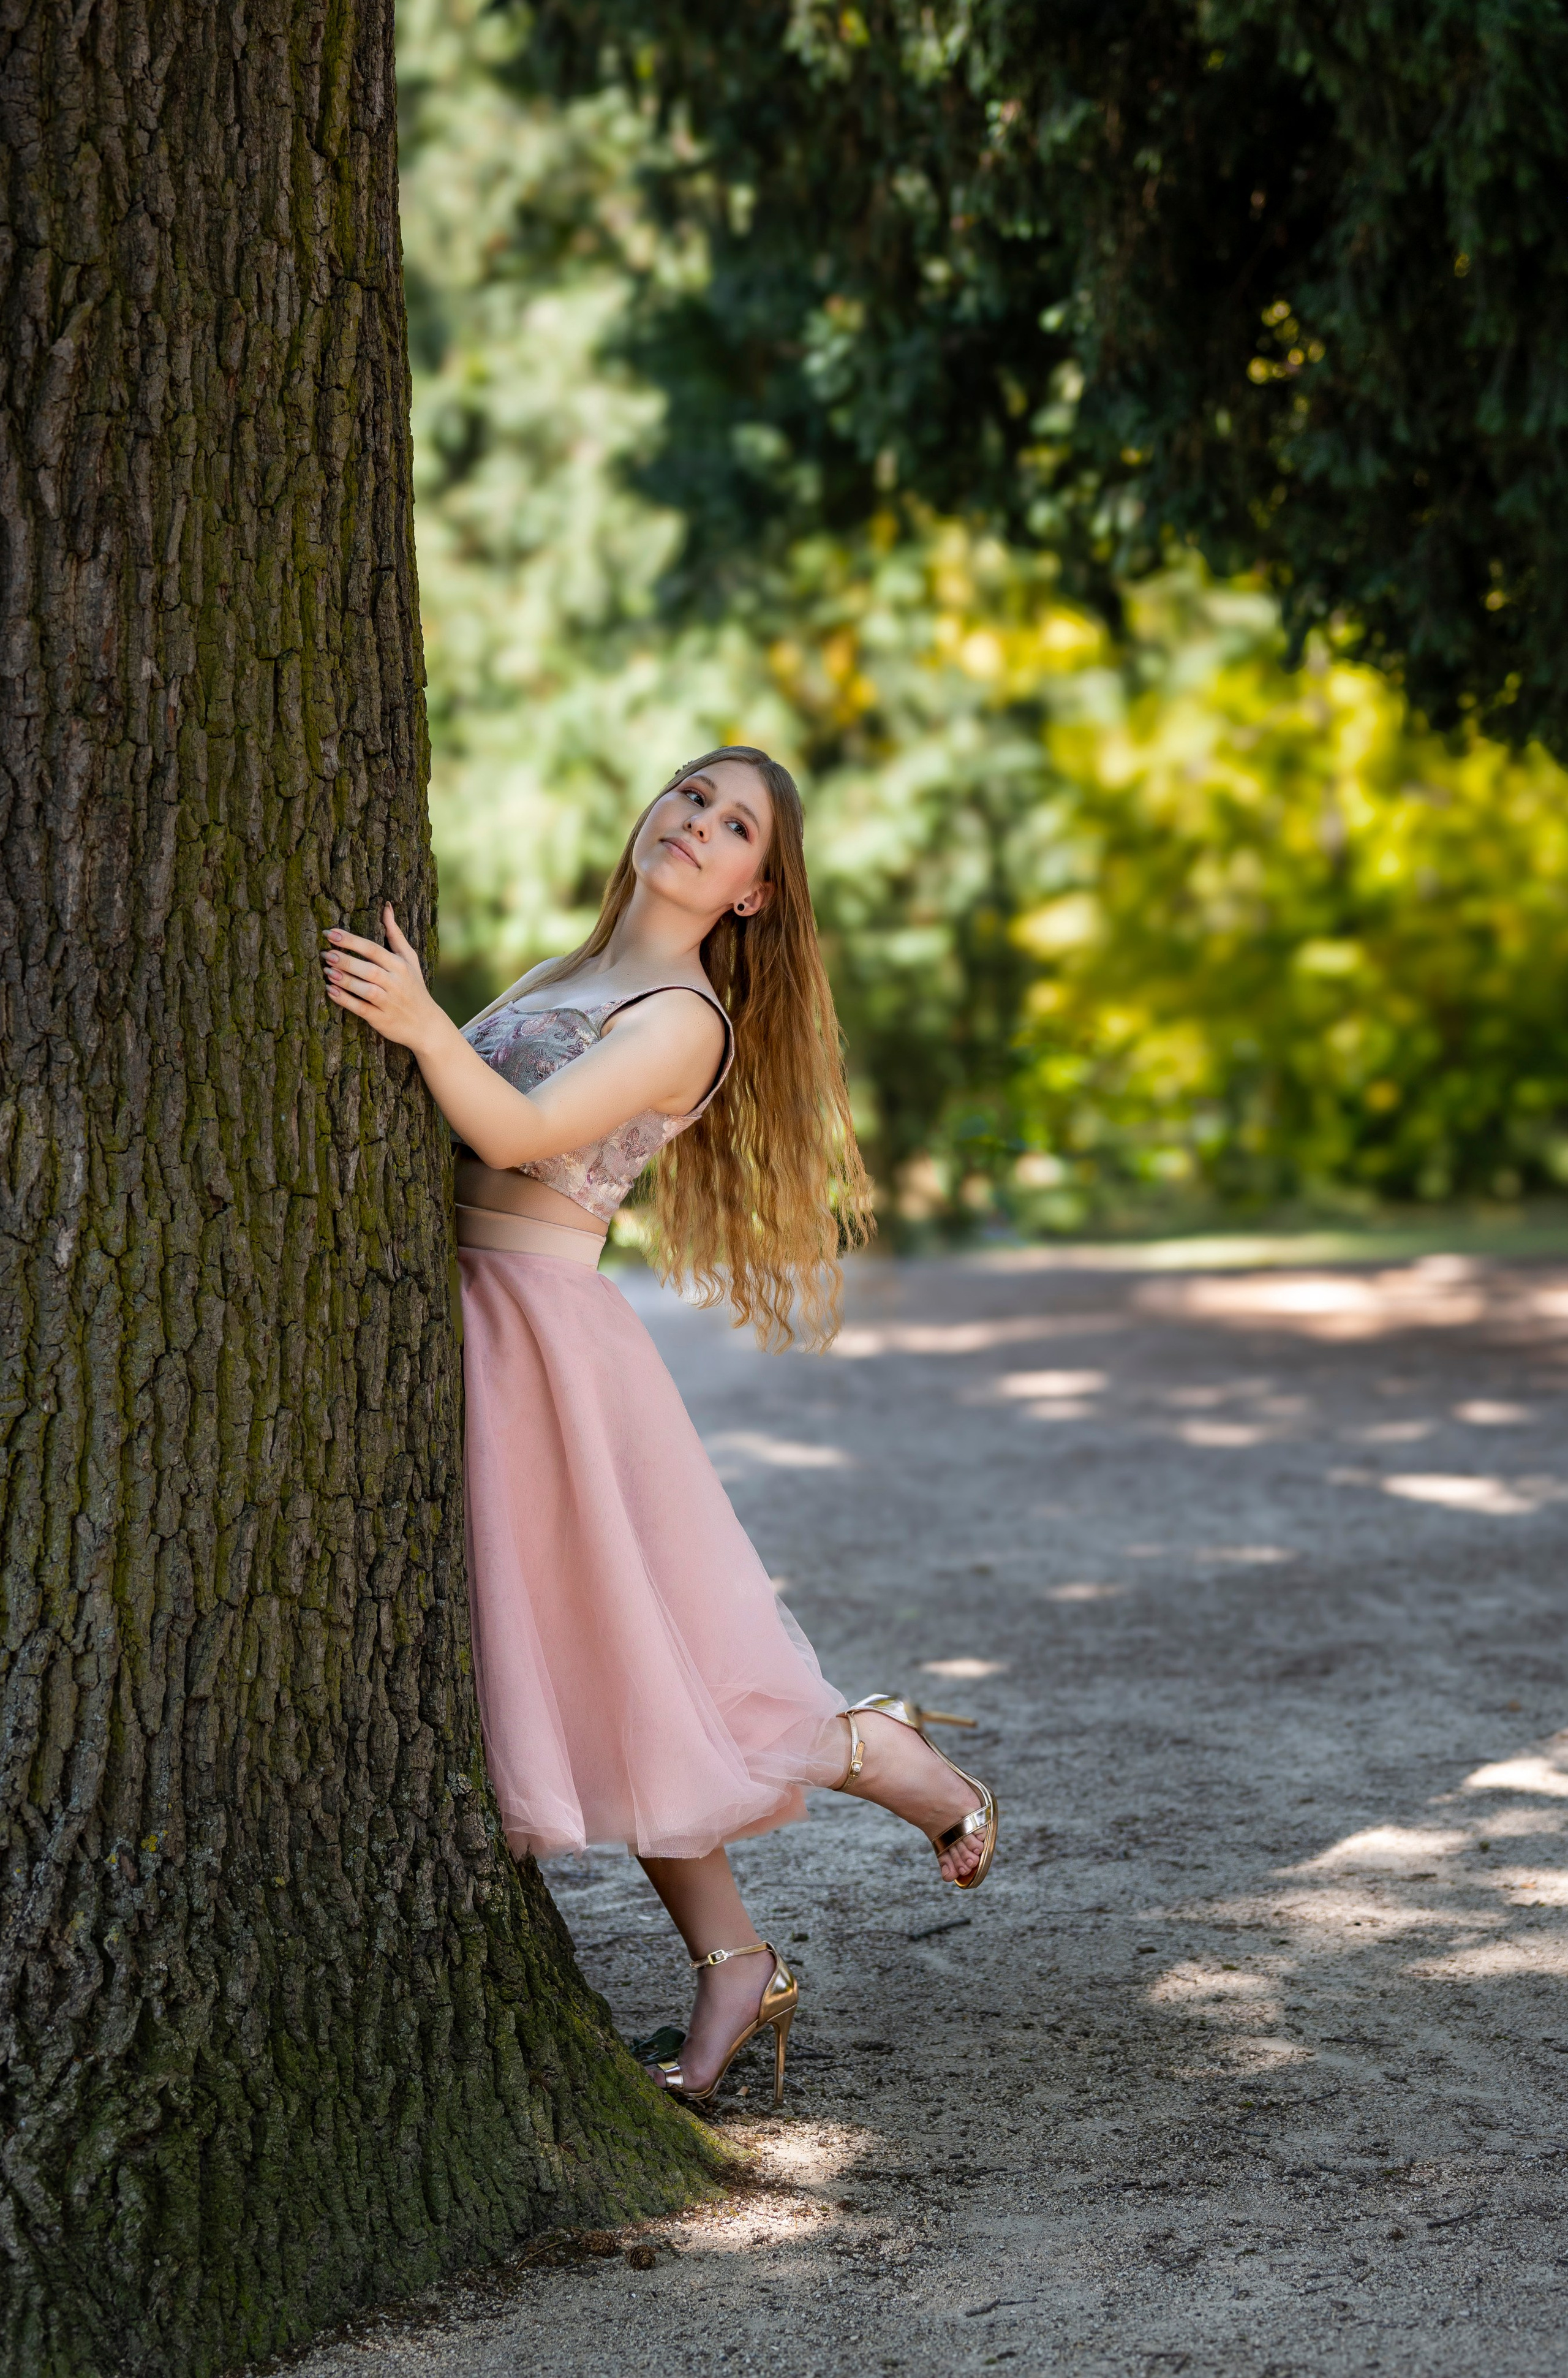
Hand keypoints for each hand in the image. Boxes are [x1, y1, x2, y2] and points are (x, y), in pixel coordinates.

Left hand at [321, 905, 444, 1052]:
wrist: (426, 1024)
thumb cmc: (414, 987)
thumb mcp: (409, 959)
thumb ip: (395, 934)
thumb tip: (386, 907)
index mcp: (400, 966)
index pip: (373, 949)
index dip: (351, 940)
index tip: (330, 933)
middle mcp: (395, 983)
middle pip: (368, 969)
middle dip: (345, 960)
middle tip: (325, 953)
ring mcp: (388, 1002)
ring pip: (364, 989)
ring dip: (344, 979)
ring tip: (327, 971)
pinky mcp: (381, 1019)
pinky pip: (361, 1008)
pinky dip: (345, 1000)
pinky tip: (330, 991)